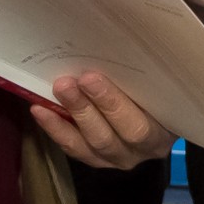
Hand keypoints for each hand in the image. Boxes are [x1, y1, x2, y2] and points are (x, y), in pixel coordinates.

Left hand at [32, 69, 172, 168]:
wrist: (161, 116)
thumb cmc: (163, 95)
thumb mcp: (164, 89)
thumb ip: (148, 78)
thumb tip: (119, 45)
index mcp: (161, 136)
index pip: (137, 126)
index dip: (112, 103)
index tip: (91, 77)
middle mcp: (138, 152)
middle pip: (107, 136)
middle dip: (84, 108)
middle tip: (66, 82)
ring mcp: (115, 158)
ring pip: (88, 144)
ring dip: (68, 116)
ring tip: (55, 90)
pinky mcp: (95, 159)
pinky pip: (73, 147)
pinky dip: (55, 128)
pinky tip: (40, 109)